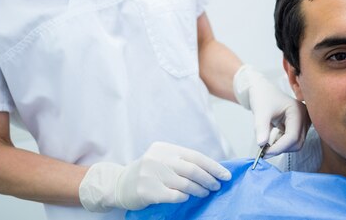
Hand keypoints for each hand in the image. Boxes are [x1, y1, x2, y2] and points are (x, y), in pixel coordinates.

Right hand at [79, 142, 230, 211]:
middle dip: (208, 179)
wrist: (119, 184)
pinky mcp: (147, 191)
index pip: (195, 156)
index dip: (213, 166)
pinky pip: (173, 195)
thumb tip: (211, 169)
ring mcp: (151, 174)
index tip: (225, 175)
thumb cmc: (148, 172)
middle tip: (217, 186)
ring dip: (199, 190)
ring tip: (205, 193)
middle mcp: (158, 158)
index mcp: (164, 148)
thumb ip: (182, 161)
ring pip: (184, 184)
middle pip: (192, 169)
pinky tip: (187, 198)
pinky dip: (184, 197)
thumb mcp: (162, 159)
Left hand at [233, 64, 308, 155]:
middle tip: (264, 150)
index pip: (292, 136)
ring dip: (281, 146)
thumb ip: (261, 128)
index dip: (279, 147)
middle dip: (281, 148)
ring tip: (267, 141)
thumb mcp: (260, 111)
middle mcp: (304, 116)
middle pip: (297, 142)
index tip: (264, 153)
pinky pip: (293, 140)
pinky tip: (272, 138)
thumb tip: (261, 144)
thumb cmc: (262, 97)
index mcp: (298, 110)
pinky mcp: (299, 126)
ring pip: (296, 143)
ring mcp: (303, 121)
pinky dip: (282, 143)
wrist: (262, 90)